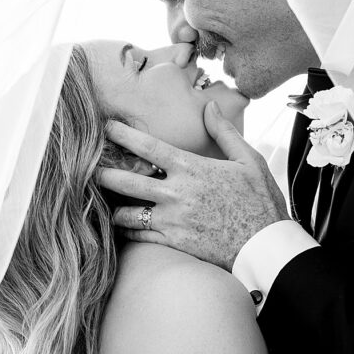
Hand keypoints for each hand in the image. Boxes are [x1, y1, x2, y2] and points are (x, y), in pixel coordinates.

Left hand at [98, 102, 289, 270]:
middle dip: (103, 175)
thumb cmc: (260, 201)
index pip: (147, 147)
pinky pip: (139, 237)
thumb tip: (209, 107)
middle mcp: (176, 194)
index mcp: (191, 169)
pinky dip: (127, 231)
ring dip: (113, 207)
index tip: (106, 128)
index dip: (123, 135)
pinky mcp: (173, 243)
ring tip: (103, 202)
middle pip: (127, 182)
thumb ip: (224, 132)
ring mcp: (172, 221)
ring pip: (127, 214)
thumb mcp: (249, 160)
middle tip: (87, 170)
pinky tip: (122, 227)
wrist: (265, 246)